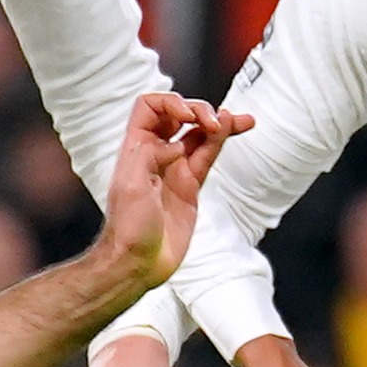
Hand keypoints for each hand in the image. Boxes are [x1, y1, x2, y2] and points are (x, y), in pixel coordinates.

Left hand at [93, 91, 245, 290]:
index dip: (171, 103)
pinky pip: (208, 155)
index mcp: (136, 148)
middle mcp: (155, 154)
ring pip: (199, 134)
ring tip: (238, 119)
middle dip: (199, 110)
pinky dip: (221, 141)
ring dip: (218, 122)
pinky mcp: (191, 186)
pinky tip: (234, 129)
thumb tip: (176, 143)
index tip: (187, 117)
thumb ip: (149, 155)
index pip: (150, 107)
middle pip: (178, 115)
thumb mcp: (130, 186)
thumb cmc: (128, 228)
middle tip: (214, 121)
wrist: (138, 263)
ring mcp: (175, 169)